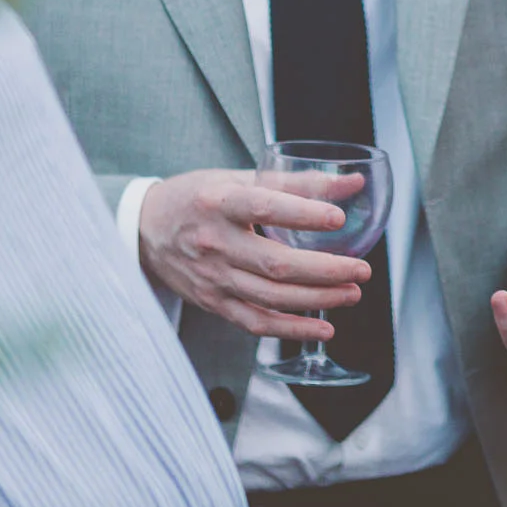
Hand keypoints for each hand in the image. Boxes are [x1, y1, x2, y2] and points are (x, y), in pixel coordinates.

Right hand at [137, 169, 370, 339]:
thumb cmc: (198, 198)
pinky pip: (255, 322)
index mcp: (220, 203)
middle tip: (361, 269)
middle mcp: (215, 243)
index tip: (338, 218)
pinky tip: (322, 328)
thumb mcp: (238, 177)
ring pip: (270, 297)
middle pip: (275, 264)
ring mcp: (213, 277)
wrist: (145, 230)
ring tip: (352, 293)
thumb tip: (352, 182)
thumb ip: (296, 182)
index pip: (265, 208)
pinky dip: (291, 329)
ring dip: (317, 299)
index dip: (303, 214)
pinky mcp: (213, 302)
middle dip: (325, 270)